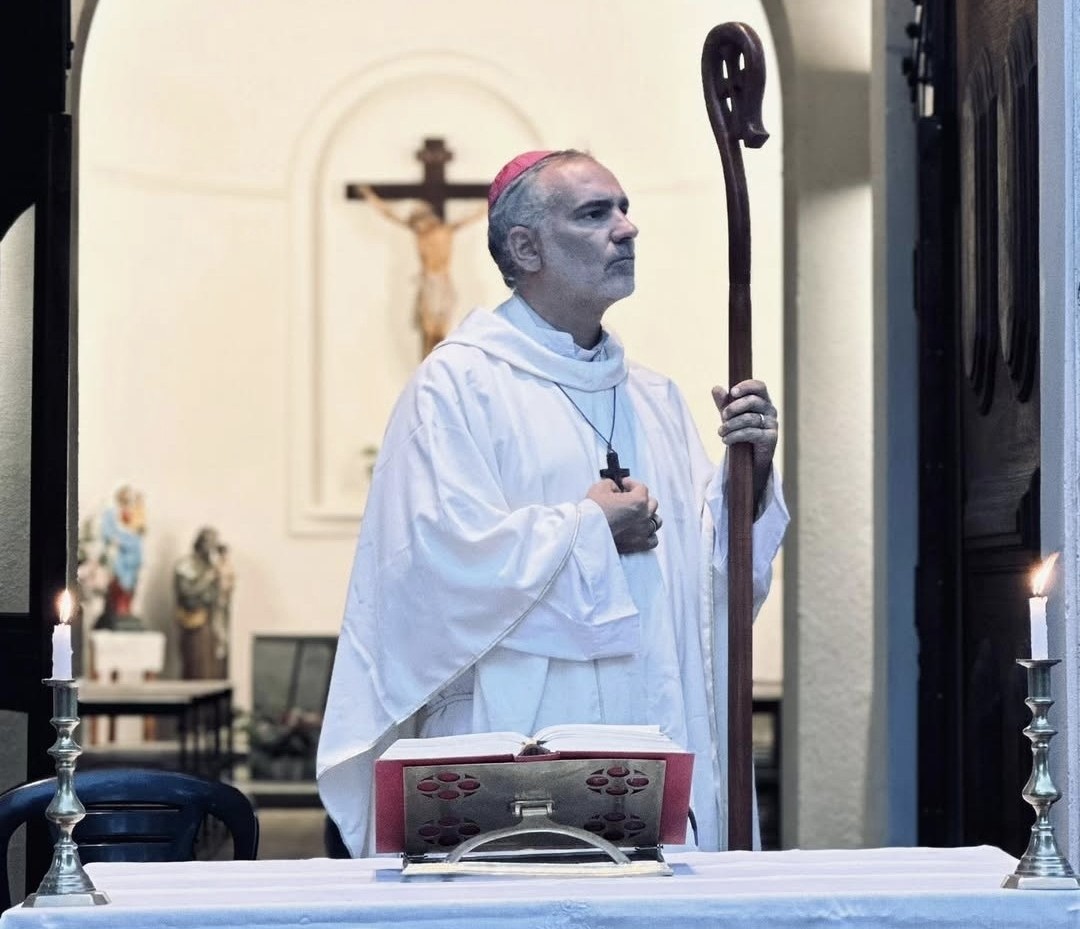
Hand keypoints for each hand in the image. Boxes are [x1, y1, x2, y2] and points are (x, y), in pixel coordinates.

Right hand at [586, 477, 661, 553]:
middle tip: (629, 499)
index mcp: (638, 501)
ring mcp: (643, 532)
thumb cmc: (592, 512)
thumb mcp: (600, 488)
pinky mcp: (638, 545)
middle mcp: (644, 516)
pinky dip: (648, 534)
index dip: (631, 484)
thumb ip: (612, 484)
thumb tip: (615, 488)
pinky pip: (653, 539)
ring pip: (655, 521)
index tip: (624, 485)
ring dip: (647, 516)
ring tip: (636, 516)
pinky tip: (640, 531)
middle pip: (652, 504)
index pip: (641, 487)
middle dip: (641, 499)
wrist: (584, 533)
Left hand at [712, 379, 777, 506]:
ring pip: (749, 418)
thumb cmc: (741, 432)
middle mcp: (770, 410)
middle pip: (753, 401)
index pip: (759, 386)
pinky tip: (725, 440)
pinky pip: (751, 433)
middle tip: (722, 416)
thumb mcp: (730, 416)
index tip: (732, 392)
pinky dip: (735, 436)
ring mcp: (772, 424)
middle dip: (734, 407)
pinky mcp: (771, 438)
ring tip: (720, 432)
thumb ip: (724, 403)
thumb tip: (716, 388)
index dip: (746, 386)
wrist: (750, 459)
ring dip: (731, 425)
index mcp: (762, 400)